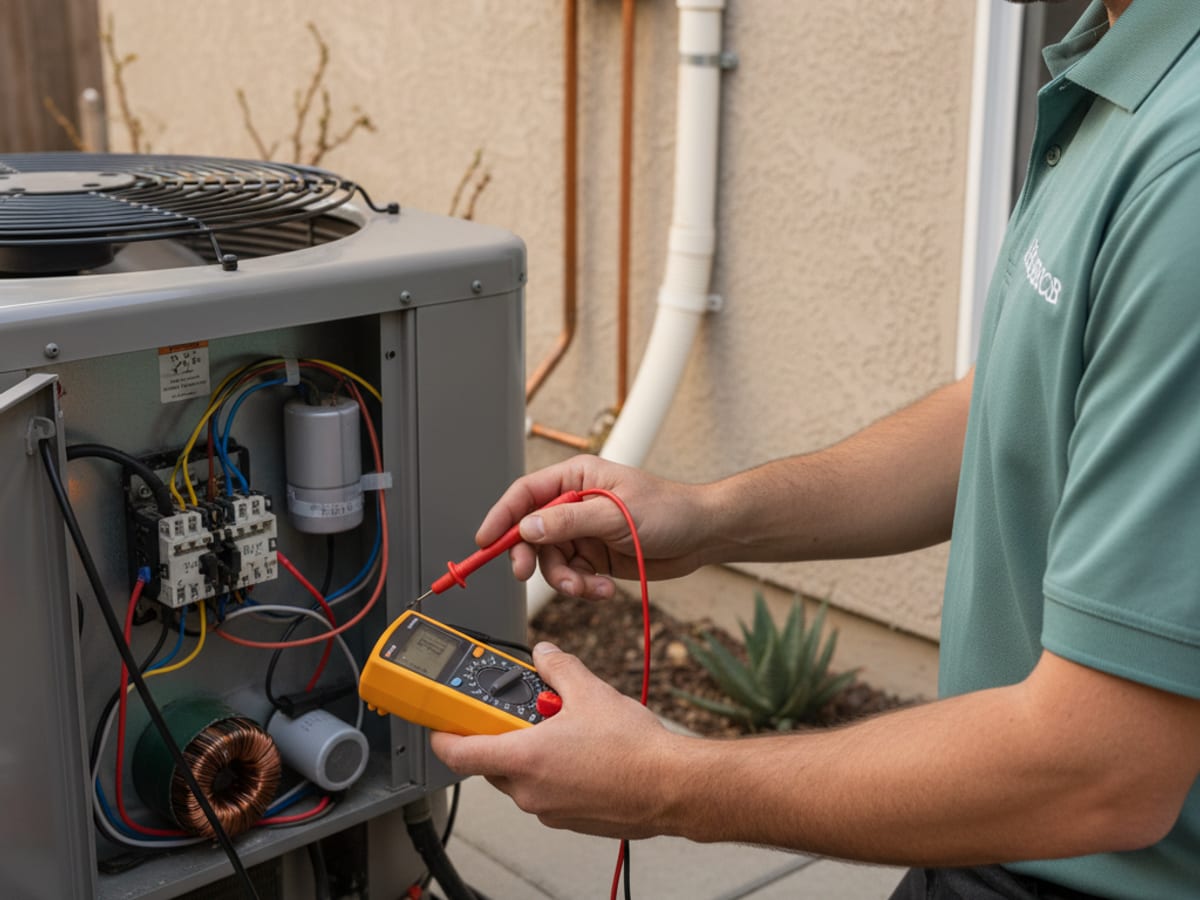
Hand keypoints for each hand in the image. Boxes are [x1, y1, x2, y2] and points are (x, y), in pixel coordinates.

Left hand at [430, 642, 680, 838]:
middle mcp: (529, 790)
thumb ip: (559, 669)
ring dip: (531, 753)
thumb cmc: (634, 751)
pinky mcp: (568, 820)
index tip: (440, 723)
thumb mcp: (590, 691)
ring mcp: (548, 810)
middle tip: (526, 710)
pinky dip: (552, 771)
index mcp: (524, 758)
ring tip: (565, 728)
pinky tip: (582, 752)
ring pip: (520, 777)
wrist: (672, 788)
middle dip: (503, 733)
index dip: (443, 735)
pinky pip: (546, 792)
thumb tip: (546, 656)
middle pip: (491, 761)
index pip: (459, 753)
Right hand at [477, 454, 711, 599]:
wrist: (701, 537)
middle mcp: (574, 505)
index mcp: (576, 480)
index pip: (525, 493)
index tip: (485, 540)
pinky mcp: (594, 557)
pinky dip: (584, 588)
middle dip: (530, 556)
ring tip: (591, 586)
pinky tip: (604, 588)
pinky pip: (572, 576)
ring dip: (566, 579)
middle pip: (530, 532)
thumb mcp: (616, 515)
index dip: (501, 516)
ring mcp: (583, 533)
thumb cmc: (669, 511)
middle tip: (526, 573)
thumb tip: (528, 526)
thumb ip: (568, 522)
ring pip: (550, 561)